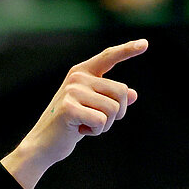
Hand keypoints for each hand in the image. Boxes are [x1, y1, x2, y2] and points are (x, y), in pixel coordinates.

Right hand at [1, 39, 145, 188]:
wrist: (43, 145)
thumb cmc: (70, 126)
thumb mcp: (93, 110)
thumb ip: (111, 99)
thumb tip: (133, 95)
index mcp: (81, 73)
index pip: (108, 57)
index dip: (127, 50)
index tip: (145, 44)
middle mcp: (77, 78)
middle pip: (121, 91)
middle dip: (117, 113)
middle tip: (96, 121)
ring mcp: (72, 92)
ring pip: (113, 109)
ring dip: (105, 125)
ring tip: (84, 126)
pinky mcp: (69, 108)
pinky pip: (101, 121)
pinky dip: (95, 131)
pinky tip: (79, 131)